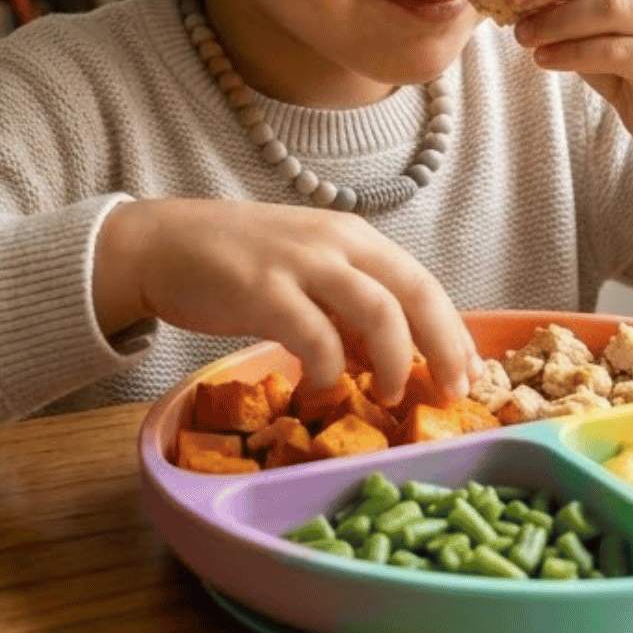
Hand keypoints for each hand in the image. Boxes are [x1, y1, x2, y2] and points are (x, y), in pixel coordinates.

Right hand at [93, 199, 475, 403]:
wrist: (161, 244)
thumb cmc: (237, 264)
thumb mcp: (306, 273)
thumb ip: (347, 307)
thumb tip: (385, 357)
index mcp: (354, 238)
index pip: (422, 283)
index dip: (453, 331)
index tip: (470, 374)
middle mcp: (337, 242)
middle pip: (415, 293)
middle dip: (443, 347)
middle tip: (453, 393)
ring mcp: (301, 263)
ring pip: (378, 311)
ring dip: (393, 360)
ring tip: (389, 395)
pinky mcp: (262, 289)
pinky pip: (315, 335)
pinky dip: (329, 368)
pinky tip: (321, 388)